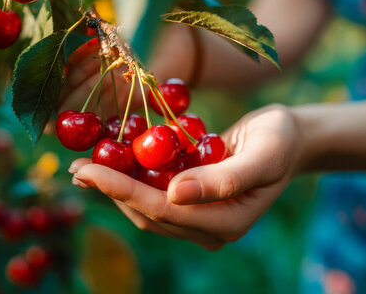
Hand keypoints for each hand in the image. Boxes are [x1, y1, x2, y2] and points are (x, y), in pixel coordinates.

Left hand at [69, 104, 303, 249]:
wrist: (289, 138)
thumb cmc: (281, 141)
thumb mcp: (263, 154)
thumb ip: (224, 179)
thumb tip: (175, 195)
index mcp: (227, 223)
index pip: (165, 211)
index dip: (124, 191)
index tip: (89, 171)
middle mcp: (209, 227)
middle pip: (150, 214)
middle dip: (111, 191)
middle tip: (76, 168)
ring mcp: (200, 215)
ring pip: (147, 208)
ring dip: (115, 187)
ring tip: (83, 166)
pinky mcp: (192, 199)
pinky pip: (155, 193)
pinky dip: (131, 178)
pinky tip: (109, 161)